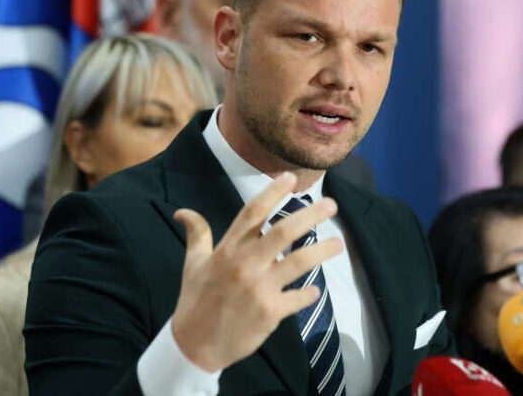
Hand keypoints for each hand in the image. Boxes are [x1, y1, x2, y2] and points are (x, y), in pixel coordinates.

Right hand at [171, 172, 342, 371]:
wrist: (195, 345)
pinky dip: (309, 293)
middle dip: (311, 215)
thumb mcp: (193, 264)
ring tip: (339, 243)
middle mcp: (245, 265)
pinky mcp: (270, 312)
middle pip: (284, 231)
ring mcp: (259, 289)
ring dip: (323, 250)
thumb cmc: (195, 301)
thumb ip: (197, 234)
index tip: (290, 178)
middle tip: (331, 205)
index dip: (273, 192)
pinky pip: (298, 298)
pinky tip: (314, 290)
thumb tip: (183, 212)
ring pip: (299, 262)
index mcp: (227, 250)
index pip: (252, 212)